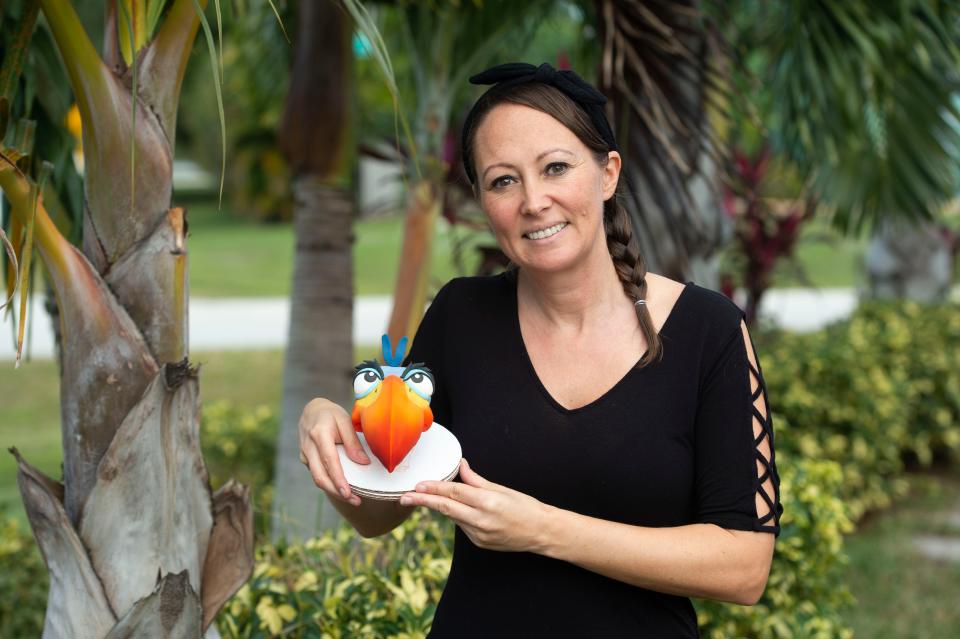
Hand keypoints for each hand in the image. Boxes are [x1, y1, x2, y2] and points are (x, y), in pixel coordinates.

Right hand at [298, 398, 370, 506]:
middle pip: (320, 476)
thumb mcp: (344, 420)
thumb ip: (353, 442)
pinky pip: (317, 474)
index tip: (348, 493)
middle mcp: (308, 446)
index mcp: (319, 434)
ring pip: (317, 478)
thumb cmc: (330, 414)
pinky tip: (342, 488)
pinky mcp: (305, 459)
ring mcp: (304, 454)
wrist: (311, 410)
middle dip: (337, 492)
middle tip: (356, 501)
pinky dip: (329, 483)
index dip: (338, 479)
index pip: (329, 461)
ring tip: (352, 498)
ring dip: (334, 491)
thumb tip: (363, 463)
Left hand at [400, 458, 553, 552]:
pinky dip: (458, 517)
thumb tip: (461, 466)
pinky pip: (462, 527)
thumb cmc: (525, 506)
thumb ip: (476, 480)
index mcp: (488, 502)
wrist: (541, 532)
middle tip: (404, 498)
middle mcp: (482, 521)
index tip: (418, 486)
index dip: (434, 488)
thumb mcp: (502, 489)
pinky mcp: (479, 544)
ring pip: (453, 518)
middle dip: (423, 502)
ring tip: (429, 497)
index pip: (455, 493)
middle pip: (446, 508)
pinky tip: (461, 511)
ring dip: (442, 507)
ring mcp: (479, 535)